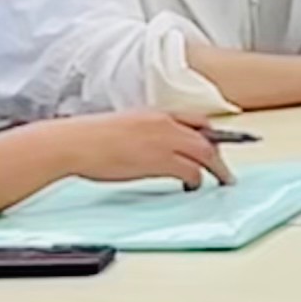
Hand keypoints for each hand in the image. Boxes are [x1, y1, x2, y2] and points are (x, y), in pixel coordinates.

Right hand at [37, 109, 231, 191]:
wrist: (75, 143)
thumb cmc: (89, 138)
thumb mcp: (125, 126)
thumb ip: (145, 131)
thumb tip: (153, 145)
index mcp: (156, 114)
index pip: (195, 120)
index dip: (209, 133)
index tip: (217, 142)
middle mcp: (165, 124)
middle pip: (207, 137)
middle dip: (220, 153)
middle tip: (226, 168)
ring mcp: (165, 141)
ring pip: (206, 154)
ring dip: (217, 169)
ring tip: (221, 180)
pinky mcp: (161, 161)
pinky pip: (191, 172)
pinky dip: (197, 181)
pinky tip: (193, 187)